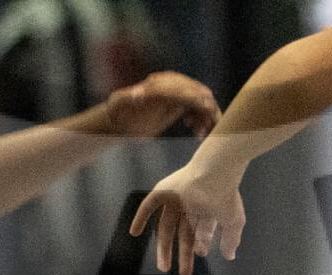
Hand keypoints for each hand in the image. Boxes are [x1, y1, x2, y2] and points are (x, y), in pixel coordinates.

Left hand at [101, 72, 220, 138]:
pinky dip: (202, 119)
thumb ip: (128, 98)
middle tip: (212, 128)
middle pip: (198, 93)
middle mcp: (171, 84)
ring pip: (201, 101)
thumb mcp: (121, 105)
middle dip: (208, 110)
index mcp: (160, 84)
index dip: (197, 100)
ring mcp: (176, 92)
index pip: (183, 89)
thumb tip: (137, 94)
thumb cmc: (120, 112)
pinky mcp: (178, 102)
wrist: (121, 119)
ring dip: (207, 116)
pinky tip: (198, 132)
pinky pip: (197, 108)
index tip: (209, 112)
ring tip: (204, 134)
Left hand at [130, 161, 245, 274]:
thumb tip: (230, 256)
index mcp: (204, 211)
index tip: (200, 255)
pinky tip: (135, 232)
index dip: (200, 245)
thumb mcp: (233, 221)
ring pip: (166, 227)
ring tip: (164, 267)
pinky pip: (149, 206)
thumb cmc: (224, 196)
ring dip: (164, 248)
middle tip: (184, 272)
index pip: (200, 232)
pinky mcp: (163, 192)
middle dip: (183, 254)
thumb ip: (231, 239)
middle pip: (183, 234)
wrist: (214, 174)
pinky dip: (141, 218)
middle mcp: (189, 206)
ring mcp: (175, 200)